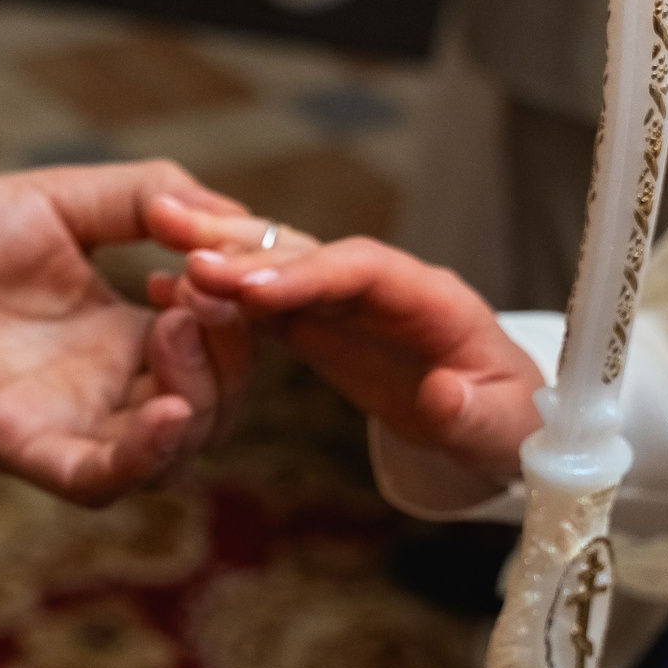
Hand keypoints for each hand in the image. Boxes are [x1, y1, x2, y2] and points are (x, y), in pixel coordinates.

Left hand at [0, 164, 253, 505]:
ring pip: (172, 452)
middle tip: (203, 298)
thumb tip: (231, 214)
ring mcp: (67, 423)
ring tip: (180, 327)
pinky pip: (102, 479)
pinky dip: (147, 456)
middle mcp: (104, 389)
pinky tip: (171, 411)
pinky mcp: (22, 446)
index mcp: (121, 334)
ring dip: (202, 398)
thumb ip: (146, 197)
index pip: (218, 346)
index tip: (219, 260)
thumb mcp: (61, 199)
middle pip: (212, 408)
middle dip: (231, 358)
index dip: (240, 312)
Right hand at [182, 236, 544, 493]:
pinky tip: (166, 287)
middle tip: (182, 249)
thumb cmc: (508, 425)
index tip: (251, 289)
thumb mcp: (502, 431)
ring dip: (223, 250)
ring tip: (159, 236)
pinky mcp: (322, 324)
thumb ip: (472, 414)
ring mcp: (347, 302)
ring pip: (280, 265)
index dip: (308, 274)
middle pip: (311, 252)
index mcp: (434, 300)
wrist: (495, 426)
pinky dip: (220, 293)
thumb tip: (441, 393)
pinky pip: (265, 302)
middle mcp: (384, 287)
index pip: (364, 270)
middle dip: (248, 249)